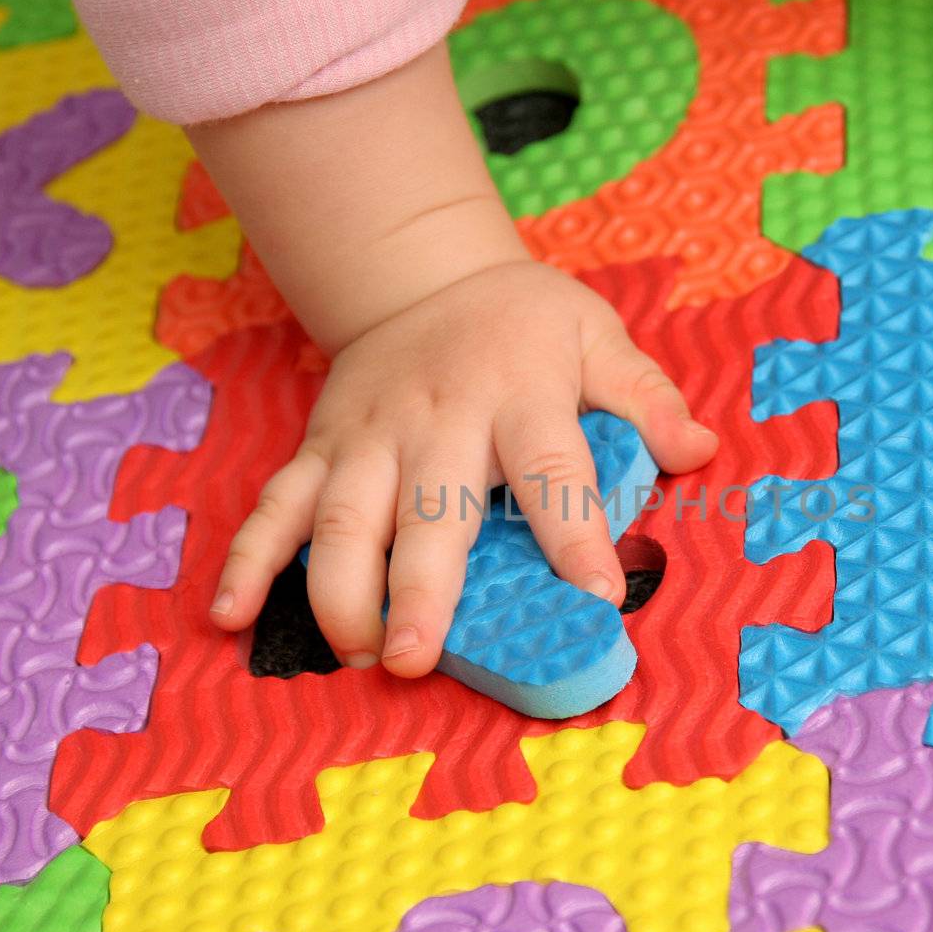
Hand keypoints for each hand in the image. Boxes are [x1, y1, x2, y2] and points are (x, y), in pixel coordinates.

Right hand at [208, 259, 717, 674]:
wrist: (425, 274)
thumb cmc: (525, 324)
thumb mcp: (597, 336)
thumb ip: (645, 395)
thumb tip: (700, 449)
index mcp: (520, 394)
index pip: (551, 467)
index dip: (573, 531)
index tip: (597, 594)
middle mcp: (440, 419)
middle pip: (429, 506)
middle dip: (419, 584)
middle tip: (415, 658)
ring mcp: (370, 436)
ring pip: (346, 514)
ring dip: (339, 587)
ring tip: (350, 654)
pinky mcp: (322, 446)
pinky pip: (280, 503)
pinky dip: (252, 558)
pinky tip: (232, 614)